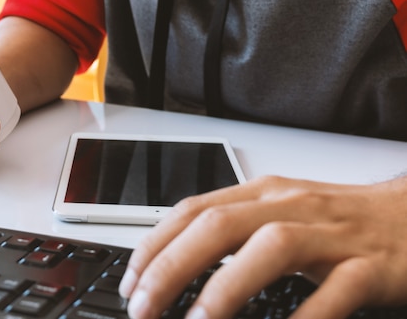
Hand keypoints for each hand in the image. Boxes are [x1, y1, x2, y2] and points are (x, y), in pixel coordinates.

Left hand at [118, 175, 406, 318]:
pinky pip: (335, 292)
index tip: (130, 282)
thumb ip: (234, 230)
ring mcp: (331, 234)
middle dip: (172, 267)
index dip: (154, 246)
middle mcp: (290, 206)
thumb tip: (175, 259)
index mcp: (263, 194)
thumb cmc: (340, 220)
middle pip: (218, 226)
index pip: (193, 210)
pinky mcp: (370, 266)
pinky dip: (304, 316)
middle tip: (143, 307)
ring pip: (269, 248)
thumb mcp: (279, 214)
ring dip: (224, 287)